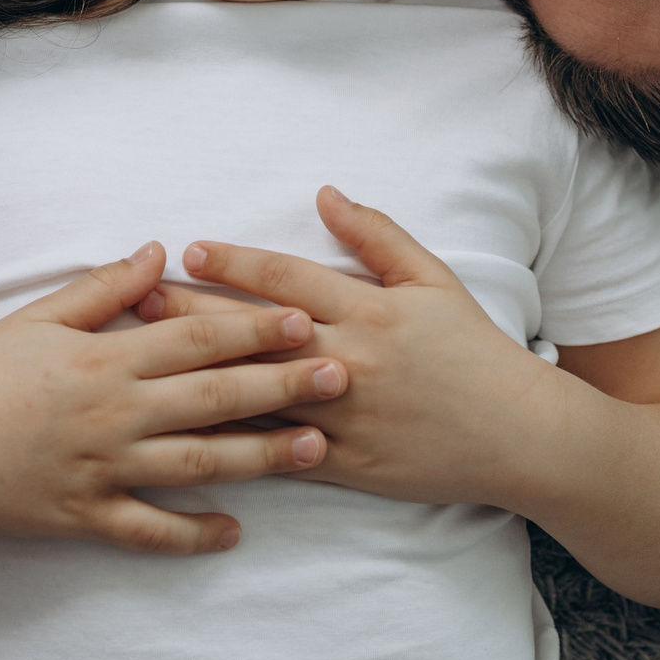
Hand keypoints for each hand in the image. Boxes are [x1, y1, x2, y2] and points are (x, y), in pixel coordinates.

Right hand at [0, 241, 347, 553]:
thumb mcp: (40, 316)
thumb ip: (105, 287)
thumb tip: (160, 251)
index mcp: (105, 358)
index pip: (195, 338)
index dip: (254, 327)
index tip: (307, 318)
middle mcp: (112, 413)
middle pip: (212, 397)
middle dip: (281, 385)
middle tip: (343, 377)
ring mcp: (102, 468)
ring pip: (196, 464)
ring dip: (261, 456)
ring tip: (315, 449)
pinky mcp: (84, 515)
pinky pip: (149, 529)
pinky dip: (193, 532)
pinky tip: (236, 531)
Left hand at [143, 187, 556, 507]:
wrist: (519, 434)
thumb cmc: (474, 350)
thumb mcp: (434, 279)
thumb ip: (376, 235)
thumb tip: (324, 194)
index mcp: (371, 311)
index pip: (288, 279)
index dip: (236, 263)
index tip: (189, 250)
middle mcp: (351, 361)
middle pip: (258, 333)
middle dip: (195, 312)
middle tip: (140, 296)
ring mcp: (345, 417)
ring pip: (260, 395)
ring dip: (200, 375)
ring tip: (149, 362)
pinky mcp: (346, 466)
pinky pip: (279, 453)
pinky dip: (234, 443)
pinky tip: (189, 434)